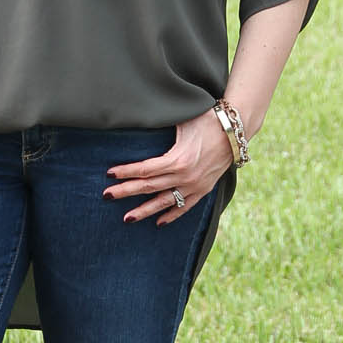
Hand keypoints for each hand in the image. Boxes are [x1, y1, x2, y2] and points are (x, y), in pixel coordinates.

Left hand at [103, 112, 232, 225]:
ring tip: (127, 218)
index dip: (126, 172)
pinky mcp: (203, 190)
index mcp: (177, 159)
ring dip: (144, 210)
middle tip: (107, 196)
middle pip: (149, 187)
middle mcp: (184, 176)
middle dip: (126, 191)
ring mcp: (194, 186)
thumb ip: (162, 129)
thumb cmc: (207, 121)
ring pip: (164, 202)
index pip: (145, 169)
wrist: (235, 132)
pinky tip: (158, 222)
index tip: (109, 174)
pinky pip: (185, 207)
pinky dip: (171, 214)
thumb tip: (140, 122)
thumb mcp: (182, 122)